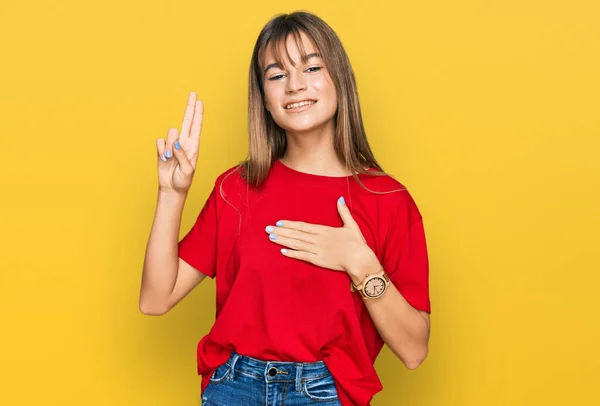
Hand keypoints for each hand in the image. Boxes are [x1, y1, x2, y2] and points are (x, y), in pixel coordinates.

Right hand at [156, 91, 203, 194]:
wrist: (172, 188)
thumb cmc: (183, 181)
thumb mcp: (188, 170)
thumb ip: (183, 155)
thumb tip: (176, 141)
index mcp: (194, 146)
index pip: (196, 126)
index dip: (198, 113)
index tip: (200, 101)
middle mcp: (184, 142)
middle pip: (187, 120)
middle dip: (190, 107)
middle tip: (193, 93)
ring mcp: (172, 145)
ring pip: (170, 134)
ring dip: (169, 147)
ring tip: (171, 160)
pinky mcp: (162, 149)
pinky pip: (159, 142)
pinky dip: (161, 150)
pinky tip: (164, 158)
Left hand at [265, 197, 380, 278]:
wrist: (359, 259)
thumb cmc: (357, 243)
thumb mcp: (351, 225)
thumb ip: (343, 212)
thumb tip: (340, 199)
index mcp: (324, 230)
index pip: (303, 226)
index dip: (290, 224)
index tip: (279, 222)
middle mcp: (318, 239)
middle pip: (296, 234)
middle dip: (281, 231)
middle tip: (267, 229)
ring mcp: (316, 250)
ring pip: (296, 244)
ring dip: (283, 241)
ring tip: (271, 238)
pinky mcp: (318, 260)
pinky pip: (302, 256)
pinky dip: (292, 254)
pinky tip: (282, 252)